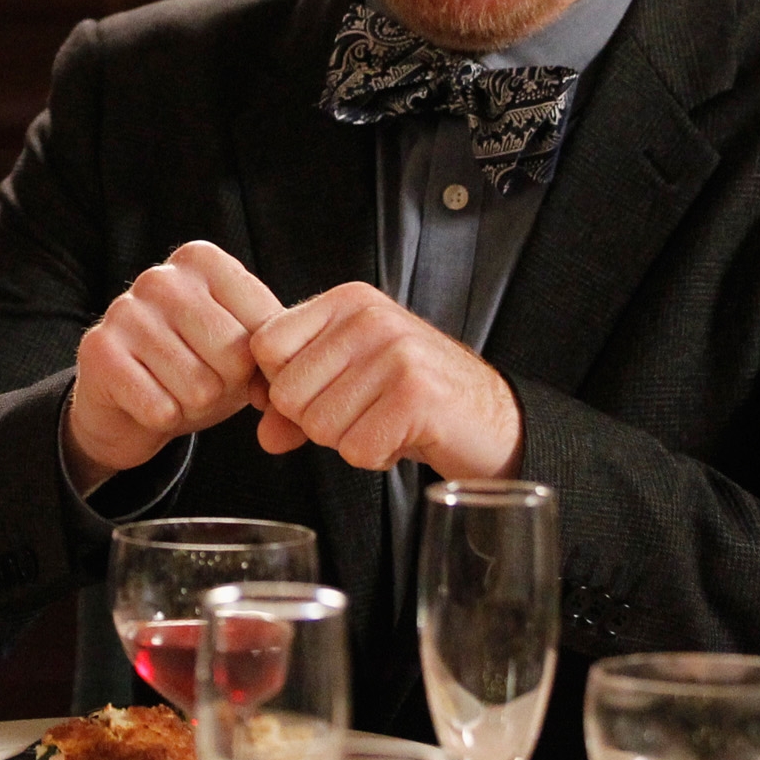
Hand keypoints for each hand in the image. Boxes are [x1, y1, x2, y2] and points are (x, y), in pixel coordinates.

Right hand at [63, 241, 287, 493]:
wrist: (127, 402)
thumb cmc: (198, 367)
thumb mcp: (243, 352)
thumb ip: (272, 358)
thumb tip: (272, 391)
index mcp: (202, 261)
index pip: (265, 325)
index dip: (261, 365)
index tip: (239, 365)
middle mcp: (160, 277)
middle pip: (234, 354)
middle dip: (227, 386)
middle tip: (204, 381)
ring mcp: (124, 310)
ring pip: (198, 387)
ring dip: (194, 405)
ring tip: (175, 390)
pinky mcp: (98, 350)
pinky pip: (159, 408)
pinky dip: (163, 419)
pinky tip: (148, 401)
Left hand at [246, 282, 522, 477]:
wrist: (494, 420)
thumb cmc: (415, 398)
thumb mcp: (349, 385)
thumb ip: (297, 403)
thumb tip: (264, 436)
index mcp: (347, 302)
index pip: (266, 345)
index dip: (282, 384)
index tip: (321, 392)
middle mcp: (369, 318)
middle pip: (287, 392)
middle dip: (319, 421)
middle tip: (365, 412)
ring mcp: (395, 353)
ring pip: (320, 426)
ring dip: (351, 440)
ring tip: (388, 421)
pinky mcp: (417, 396)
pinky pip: (357, 449)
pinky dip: (378, 457)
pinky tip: (405, 437)